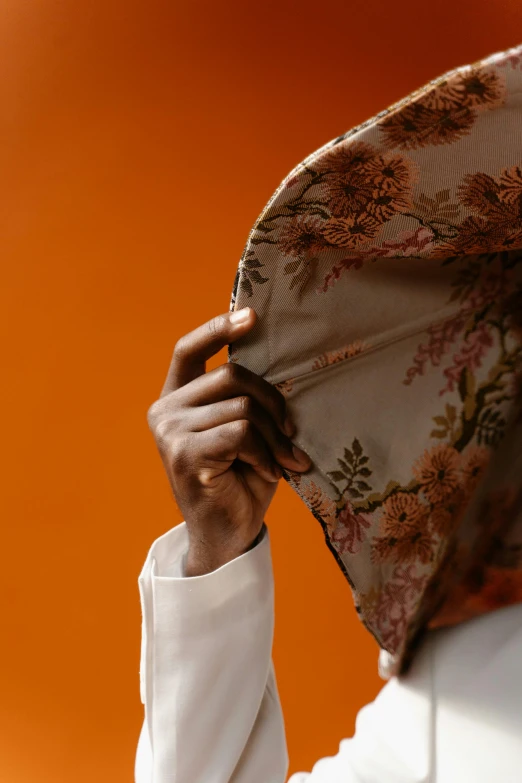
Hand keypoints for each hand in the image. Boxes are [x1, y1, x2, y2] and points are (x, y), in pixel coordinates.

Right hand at [146, 307, 311, 575]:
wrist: (226, 535)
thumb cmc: (240, 479)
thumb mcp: (243, 430)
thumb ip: (245, 399)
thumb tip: (282, 365)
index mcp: (177, 398)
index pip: (189, 350)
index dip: (218, 328)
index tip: (253, 315)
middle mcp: (165, 410)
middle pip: (232, 375)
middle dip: (273, 403)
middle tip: (290, 434)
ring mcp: (170, 432)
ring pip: (242, 407)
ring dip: (274, 436)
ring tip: (283, 459)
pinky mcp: (183, 454)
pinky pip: (240, 433)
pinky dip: (265, 453)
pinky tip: (269, 472)